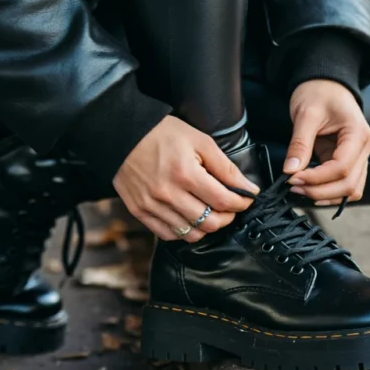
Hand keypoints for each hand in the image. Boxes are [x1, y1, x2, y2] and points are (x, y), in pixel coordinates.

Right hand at [114, 115, 260, 241]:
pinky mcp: (140, 212)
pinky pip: (169, 235)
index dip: (241, 202)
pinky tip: (189, 217)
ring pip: (191, 234)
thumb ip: (224, 166)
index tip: (247, 198)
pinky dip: (184, 231)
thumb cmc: (162, 133)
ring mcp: (152, 206)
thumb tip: (247, 188)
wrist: (122, 134)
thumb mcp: (199, 140)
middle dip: (228, 217)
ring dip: (208, 226)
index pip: (223, 200)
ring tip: (211, 212)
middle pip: (210, 222)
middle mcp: (168, 194)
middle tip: (230, 207)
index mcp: (185, 172)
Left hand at [283, 79, 369, 204]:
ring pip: (350, 190)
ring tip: (300, 189)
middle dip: (320, 190)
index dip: (317, 178)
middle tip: (293, 187)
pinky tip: (309, 188)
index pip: (342, 168)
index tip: (293, 178)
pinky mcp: (348, 160)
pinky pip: (344, 184)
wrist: (325, 82)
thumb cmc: (319, 91)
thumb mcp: (306, 113)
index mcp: (358, 134)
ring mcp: (358, 156)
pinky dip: (328, 190)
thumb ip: (300, 143)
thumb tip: (290, 170)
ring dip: (325, 195)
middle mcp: (364, 148)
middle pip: (349, 185)